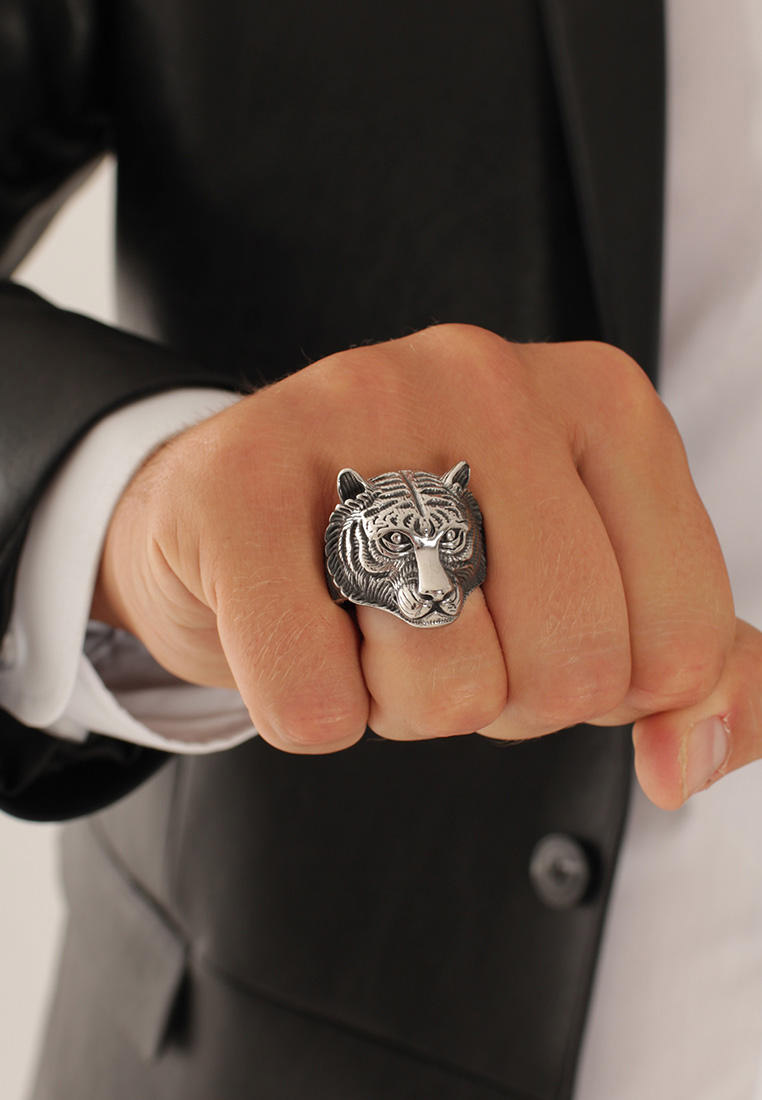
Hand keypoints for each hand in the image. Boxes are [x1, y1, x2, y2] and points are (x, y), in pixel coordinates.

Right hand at [92, 325, 735, 807]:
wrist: (238, 505)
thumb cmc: (418, 548)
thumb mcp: (582, 586)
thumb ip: (685, 665)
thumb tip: (687, 762)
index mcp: (601, 401)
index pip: (678, 642)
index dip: (603, 687)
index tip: (535, 635)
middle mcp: (488, 379)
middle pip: (570, 665)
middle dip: (503, 699)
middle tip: (444, 633)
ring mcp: (355, 409)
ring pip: (446, 684)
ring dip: (402, 703)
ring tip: (365, 620)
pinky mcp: (236, 478)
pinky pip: (313, 699)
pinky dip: (306, 708)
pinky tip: (294, 627)